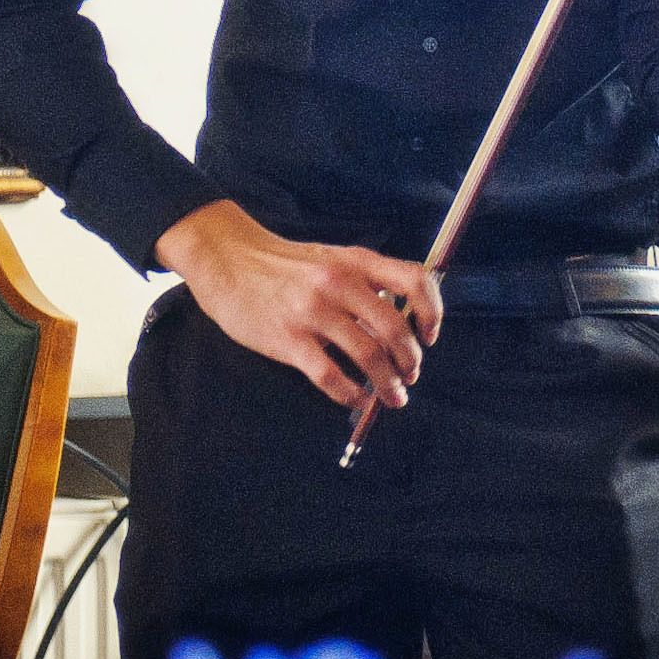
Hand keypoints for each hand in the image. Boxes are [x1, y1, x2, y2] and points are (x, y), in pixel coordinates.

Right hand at [156, 201, 442, 411]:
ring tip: (392, 397)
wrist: (228, 260)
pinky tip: (354, 398)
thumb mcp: (331, 260)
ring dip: (387, 384)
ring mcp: (312, 311)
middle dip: (410, 360)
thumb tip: (400, 325)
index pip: (414, 280)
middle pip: (394, 328)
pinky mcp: (287, 338)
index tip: (430, 336)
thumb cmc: (285, 265)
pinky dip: (349, 393)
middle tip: (410, 376)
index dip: (431, 311)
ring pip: (368, 356)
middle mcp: (338, 284)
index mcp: (355, 261)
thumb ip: (365, 284)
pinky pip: (329, 375)